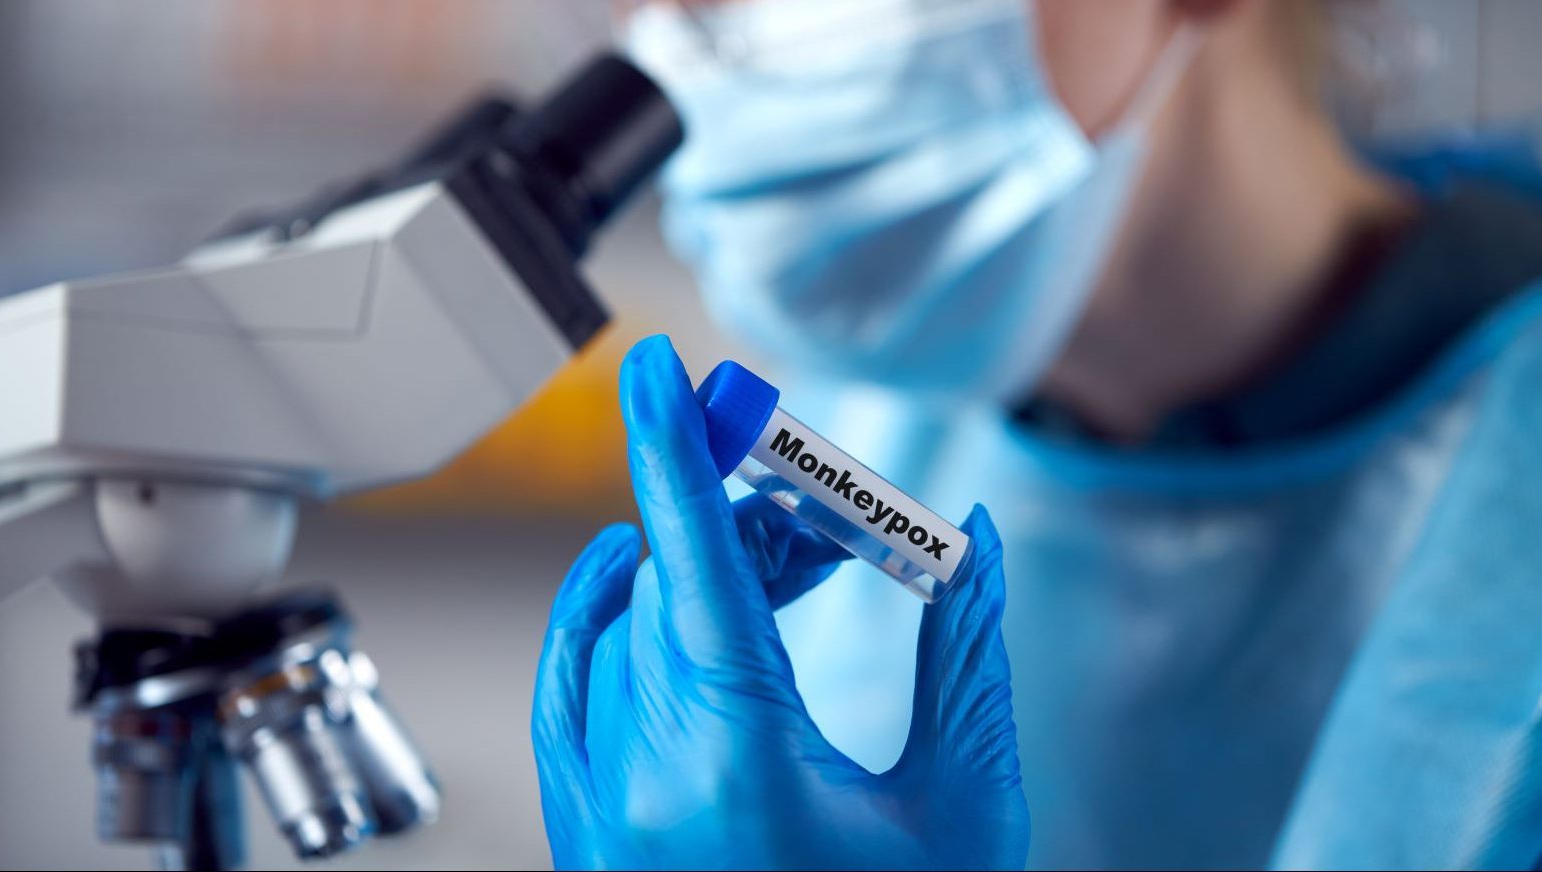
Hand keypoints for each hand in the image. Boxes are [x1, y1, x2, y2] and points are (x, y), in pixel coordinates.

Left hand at [531, 335, 1027, 869]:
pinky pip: (571, 694)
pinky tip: (638, 578)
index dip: (674, 449)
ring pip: (627, 633)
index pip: (694, 565)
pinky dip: (601, 621)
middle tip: (814, 492)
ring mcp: (603, 818)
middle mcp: (645, 786)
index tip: (655, 367)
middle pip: (673, 587)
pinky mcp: (590, 840)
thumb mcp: (963, 809)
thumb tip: (969, 542)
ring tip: (789, 562)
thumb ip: (966, 659)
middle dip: (745, 517)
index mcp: (739, 767)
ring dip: (699, 572)